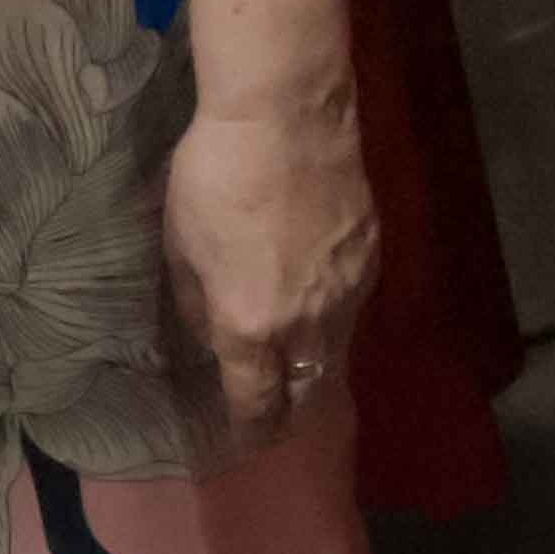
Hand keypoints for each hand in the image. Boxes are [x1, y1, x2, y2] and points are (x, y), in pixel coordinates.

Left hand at [157, 87, 374, 462]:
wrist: (287, 113)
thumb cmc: (215, 177)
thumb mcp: (182, 246)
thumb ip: (198, 304)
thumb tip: (213, 334)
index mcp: (249, 326)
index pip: (255, 402)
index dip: (250, 430)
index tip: (242, 440)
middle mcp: (306, 322)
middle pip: (308, 390)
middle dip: (292, 411)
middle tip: (277, 415)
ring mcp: (348, 288)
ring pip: (336, 349)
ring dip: (314, 364)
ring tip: (297, 361)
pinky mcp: (372, 253)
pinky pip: (352, 304)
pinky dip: (334, 316)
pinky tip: (318, 298)